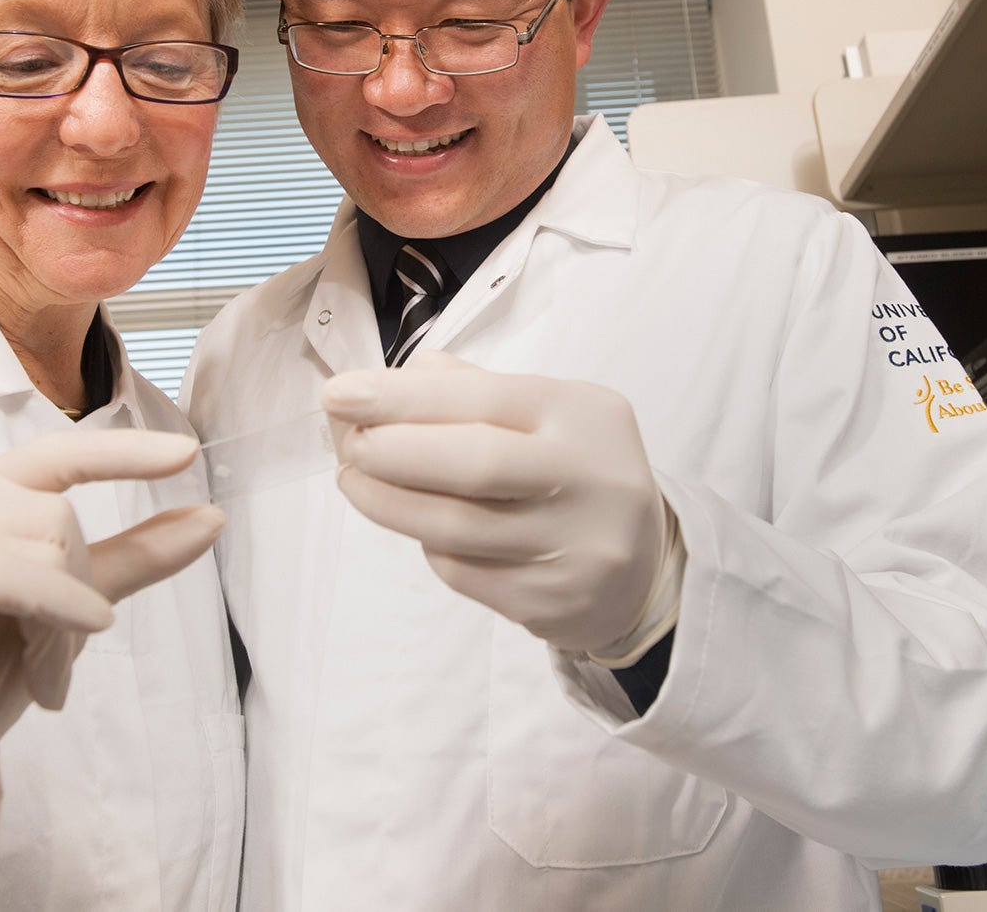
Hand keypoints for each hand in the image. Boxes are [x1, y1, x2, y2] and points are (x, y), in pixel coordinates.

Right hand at [0, 430, 221, 891]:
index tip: (188, 454)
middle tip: (62, 653)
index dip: (122, 451)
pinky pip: (2, 575)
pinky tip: (54, 662)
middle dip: (82, 587)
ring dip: (61, 620)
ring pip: (36, 545)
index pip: (55, 455)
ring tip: (42, 670)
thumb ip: (133, 557)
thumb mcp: (69, 607)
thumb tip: (209, 516)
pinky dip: (50, 611)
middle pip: (56, 513)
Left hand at [324, 350, 674, 654]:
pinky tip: (417, 522)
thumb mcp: (550, 412)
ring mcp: (570, 548)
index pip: (482, 398)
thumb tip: (384, 385)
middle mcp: (585, 479)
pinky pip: (460, 571)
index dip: (402, 397)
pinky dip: (426, 543)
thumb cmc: (577, 471)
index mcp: (583, 415)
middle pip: (471, 464)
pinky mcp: (548, 602)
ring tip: (352, 479)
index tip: (340, 394)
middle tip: (345, 442)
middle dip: (390, 450)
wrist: (646, 569)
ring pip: (453, 527)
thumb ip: (474, 389)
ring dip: (386, 502)